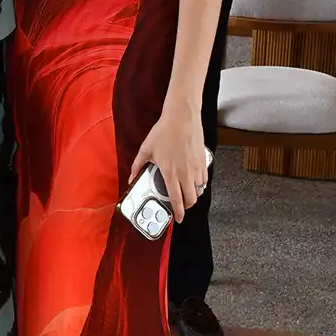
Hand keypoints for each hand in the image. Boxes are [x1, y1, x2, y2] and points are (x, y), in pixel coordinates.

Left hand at [129, 102, 207, 223]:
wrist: (182, 117)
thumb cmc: (164, 131)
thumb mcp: (146, 149)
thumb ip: (137, 165)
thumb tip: (131, 177)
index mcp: (170, 173)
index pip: (176, 199)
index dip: (178, 212)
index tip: (178, 218)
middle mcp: (185, 173)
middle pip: (191, 199)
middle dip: (187, 206)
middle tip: (182, 206)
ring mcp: (196, 168)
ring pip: (199, 190)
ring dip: (194, 195)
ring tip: (188, 193)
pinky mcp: (203, 161)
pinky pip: (205, 179)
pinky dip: (201, 184)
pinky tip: (195, 181)